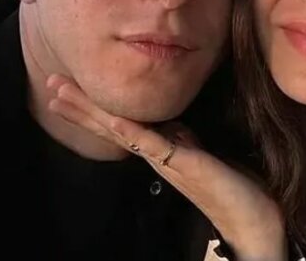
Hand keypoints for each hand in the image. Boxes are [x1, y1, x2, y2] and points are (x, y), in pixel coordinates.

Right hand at [46, 74, 286, 260]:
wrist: (254, 220)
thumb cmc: (233, 187)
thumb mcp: (202, 152)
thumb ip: (182, 138)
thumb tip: (169, 121)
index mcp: (160, 150)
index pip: (120, 123)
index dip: (94, 107)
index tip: (68, 88)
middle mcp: (155, 156)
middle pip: (110, 126)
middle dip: (81, 106)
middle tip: (51, 85)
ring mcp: (165, 160)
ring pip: (121, 131)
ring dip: (92, 113)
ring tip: (63, 95)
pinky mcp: (183, 163)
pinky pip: (152, 145)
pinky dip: (131, 131)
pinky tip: (112, 120)